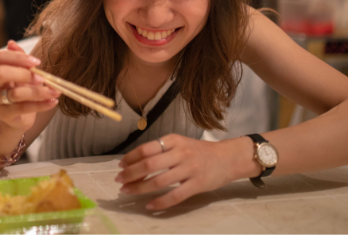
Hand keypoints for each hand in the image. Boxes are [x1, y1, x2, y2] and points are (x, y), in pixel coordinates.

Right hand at [0, 40, 59, 133]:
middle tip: (42, 78)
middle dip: (24, 74)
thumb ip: (20, 60)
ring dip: (38, 91)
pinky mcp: (4, 114)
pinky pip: (23, 108)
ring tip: (55, 92)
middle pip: (1, 73)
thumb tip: (11, 43)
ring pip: (15, 93)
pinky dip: (41, 105)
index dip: (18, 57)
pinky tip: (53, 102)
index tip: (37, 62)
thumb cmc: (20, 92)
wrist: (16, 118)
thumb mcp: (22, 74)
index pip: (1, 57)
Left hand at [115, 134, 236, 209]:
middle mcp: (181, 153)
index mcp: (174, 140)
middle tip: (119, 180)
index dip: (130, 158)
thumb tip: (134, 162)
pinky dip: (160, 203)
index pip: (146, 148)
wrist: (228, 158)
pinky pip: (175, 195)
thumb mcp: (180, 144)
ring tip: (128, 191)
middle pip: (149, 164)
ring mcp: (190, 169)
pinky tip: (149, 206)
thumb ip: (161, 151)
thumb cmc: (199, 152)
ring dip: (140, 188)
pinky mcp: (198, 184)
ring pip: (159, 181)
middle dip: (130, 174)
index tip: (120, 166)